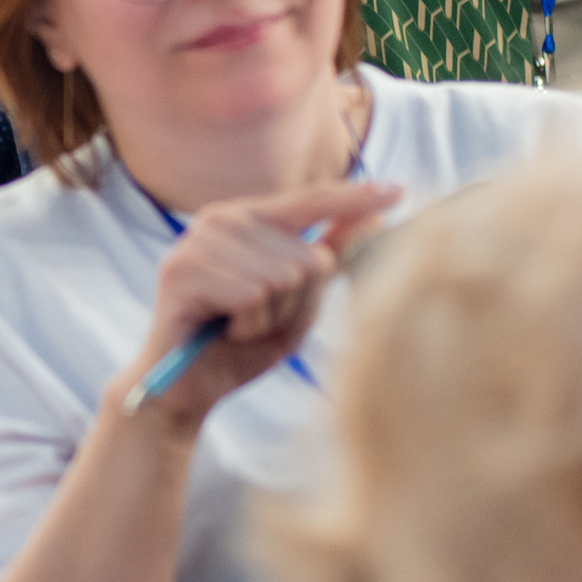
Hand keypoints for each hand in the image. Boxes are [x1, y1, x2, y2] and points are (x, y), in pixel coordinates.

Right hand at [121, 180, 400, 432]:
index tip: (400, 190)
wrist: (186, 391)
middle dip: (296, 306)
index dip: (354, 198)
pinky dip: (248, 325)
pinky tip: (222, 332)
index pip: (311, 201)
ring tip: (238, 328)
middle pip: (308, 257)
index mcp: (247, 219)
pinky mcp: (181, 271)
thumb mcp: (295, 304)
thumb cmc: (239, 346)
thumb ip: (327, 259)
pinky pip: (253, 295)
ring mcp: (196, 242)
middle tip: (257, 324)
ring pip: (283, 277)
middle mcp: (219, 219)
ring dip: (270, 318)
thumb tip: (377, 219)